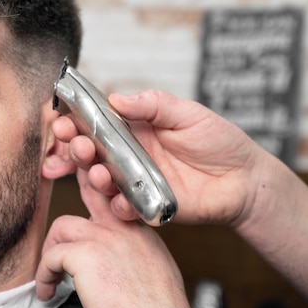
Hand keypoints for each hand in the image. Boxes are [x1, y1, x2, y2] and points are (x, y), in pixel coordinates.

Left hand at [36, 169, 204, 307]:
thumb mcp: (156, 272)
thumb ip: (136, 255)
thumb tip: (118, 262)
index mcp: (141, 231)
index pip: (112, 200)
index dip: (93, 200)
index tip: (79, 221)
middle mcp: (123, 228)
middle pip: (87, 196)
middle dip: (71, 207)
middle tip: (55, 241)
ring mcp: (104, 237)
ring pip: (62, 226)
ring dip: (51, 251)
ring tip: (51, 276)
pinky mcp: (85, 254)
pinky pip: (51, 256)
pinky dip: (44, 275)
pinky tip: (48, 292)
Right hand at [53, 89, 270, 227]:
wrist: (247, 180)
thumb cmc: (219, 142)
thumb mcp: (188, 114)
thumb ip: (153, 105)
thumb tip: (116, 98)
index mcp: (133, 130)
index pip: (95, 124)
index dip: (74, 123)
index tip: (60, 121)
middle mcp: (129, 156)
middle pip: (89, 153)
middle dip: (74, 149)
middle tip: (76, 146)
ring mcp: (136, 182)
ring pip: (101, 181)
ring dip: (92, 176)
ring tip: (99, 172)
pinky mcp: (146, 206)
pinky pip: (124, 209)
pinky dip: (118, 206)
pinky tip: (123, 201)